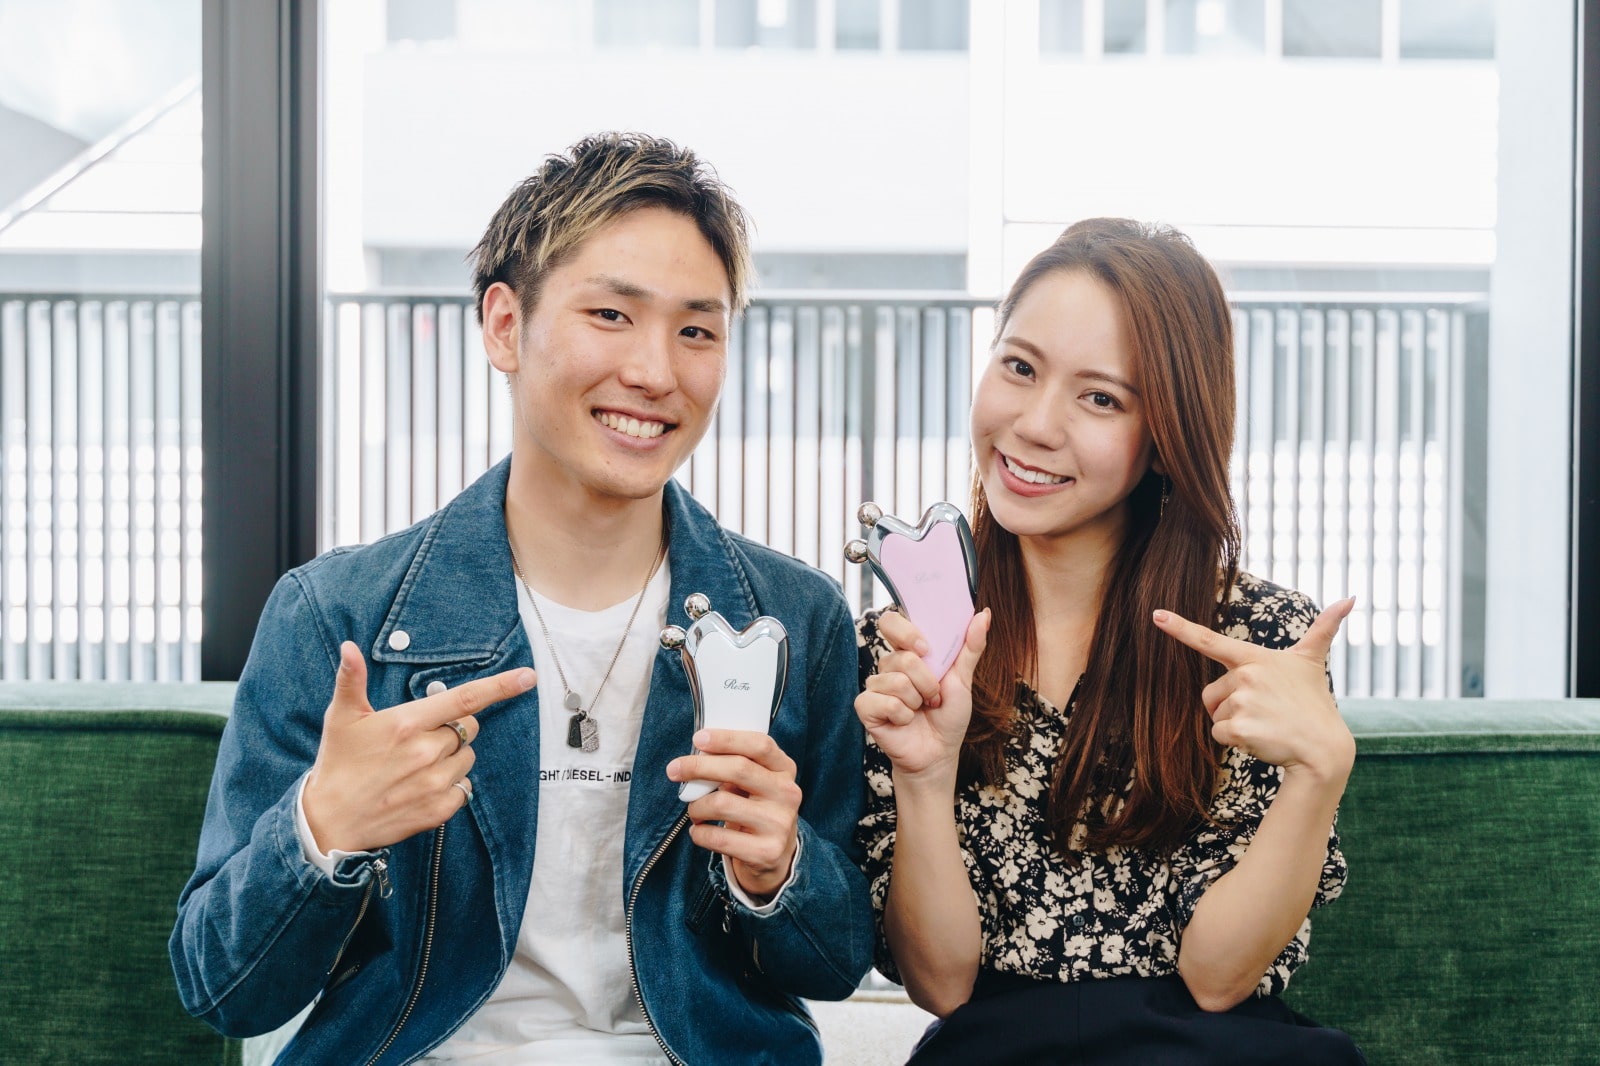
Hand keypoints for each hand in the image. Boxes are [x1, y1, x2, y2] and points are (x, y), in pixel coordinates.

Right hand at [302, 641, 536, 852]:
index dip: (500, 686)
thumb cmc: (338, 764)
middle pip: (468, 728)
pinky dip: (451, 785)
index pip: (464, 699)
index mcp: (408, 723)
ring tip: (416, 766)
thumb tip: (349, 648)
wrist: (329, 822)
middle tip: (421, 738)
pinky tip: (422, 786)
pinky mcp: (438, 809)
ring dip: (452, 758)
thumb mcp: (342, 718)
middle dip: (453, 728)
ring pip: (467, 758)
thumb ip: (352, 680)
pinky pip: (464, 788)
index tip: (528, 677)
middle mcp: (426, 752)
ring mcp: (434, 783)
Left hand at [667, 729, 801, 900]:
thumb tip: (696, 755)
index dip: (727, 739)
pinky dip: (698, 833)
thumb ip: (735, 765)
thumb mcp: (755, 782)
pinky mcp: (766, 851)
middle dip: (699, 767)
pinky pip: (718, 838)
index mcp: (784, 769)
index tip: (698, 738)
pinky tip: (699, 831)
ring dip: (696, 806)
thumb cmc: (754, 807)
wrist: (774, 854)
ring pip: (722, 803)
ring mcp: (779, 824)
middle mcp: (788, 794)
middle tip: (674, 770)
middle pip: (739, 769)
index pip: (760, 745)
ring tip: (694, 810)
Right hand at [855, 609, 989, 784]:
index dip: (905, 631)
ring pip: (898, 682)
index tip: (924, 648)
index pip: (891, 622)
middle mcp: (888, 666)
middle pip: (902, 658)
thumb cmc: (948, 715)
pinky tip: (904, 722)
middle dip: (927, 682)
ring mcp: (875, 686)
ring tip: (920, 710)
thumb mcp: (963, 680)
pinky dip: (903, 715)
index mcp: (907, 652)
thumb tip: (985, 614)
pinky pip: (887, 702)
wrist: (938, 752)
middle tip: (933, 696)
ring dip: (918, 701)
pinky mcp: (865, 707)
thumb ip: (971, 647)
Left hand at [1152, 598, 1355, 784]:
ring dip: (1235, 723)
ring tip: (1266, 723)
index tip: (1155, 615)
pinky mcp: (1238, 728)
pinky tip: (1261, 738)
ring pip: (1215, 715)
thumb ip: (1325, 628)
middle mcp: (1246, 676)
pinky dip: (1235, 741)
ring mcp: (1242, 702)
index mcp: (1255, 658)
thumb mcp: (1313, 662)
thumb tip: (1351, 597)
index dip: (1180, 627)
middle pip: (1212, 693)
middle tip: (1263, 711)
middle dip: (1229, 706)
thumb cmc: (1314, 703)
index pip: (1210, 640)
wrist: (1323, 749)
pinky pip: (1218, 735)